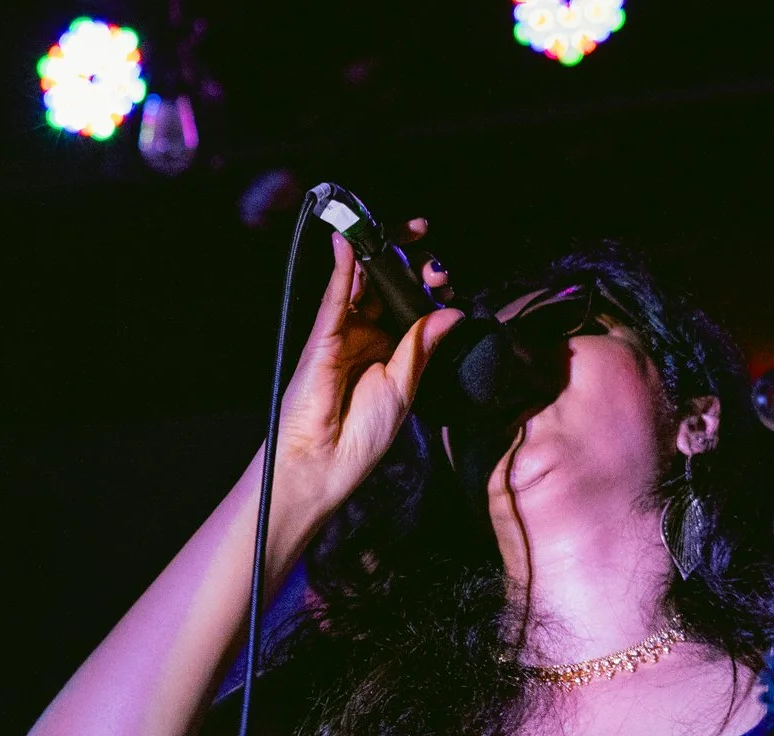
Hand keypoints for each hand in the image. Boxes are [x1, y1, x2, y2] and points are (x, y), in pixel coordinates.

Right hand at [270, 220, 464, 527]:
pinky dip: (343, 269)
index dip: (428, 285)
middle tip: (434, 257)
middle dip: (411, 264)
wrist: (326, 464)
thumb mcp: (406, 386)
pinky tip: (349, 244)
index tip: (447, 277)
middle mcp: (365, 335)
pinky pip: (334, 298)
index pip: (409, 304)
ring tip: (406, 234)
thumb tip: (451, 311)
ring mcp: (341, 334)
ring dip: (382, 256)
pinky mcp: (322, 338)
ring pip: (363, 284)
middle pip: (387, 286)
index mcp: (388, 348)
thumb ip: (422, 345)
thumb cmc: (362, 435)